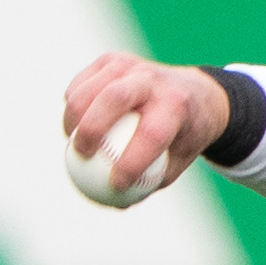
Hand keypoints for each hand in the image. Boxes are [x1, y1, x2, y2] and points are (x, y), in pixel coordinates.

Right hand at [60, 55, 231, 187]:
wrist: (193, 93)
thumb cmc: (182, 137)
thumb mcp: (176, 163)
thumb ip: (148, 183)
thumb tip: (114, 204)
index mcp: (177, 105)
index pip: (152, 134)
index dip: (131, 162)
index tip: (116, 185)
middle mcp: (153, 79)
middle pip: (114, 97)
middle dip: (91, 128)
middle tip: (80, 155)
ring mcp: (130, 65)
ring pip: (90, 88)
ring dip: (73, 117)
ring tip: (73, 143)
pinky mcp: (111, 60)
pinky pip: (82, 83)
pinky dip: (72, 104)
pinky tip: (74, 126)